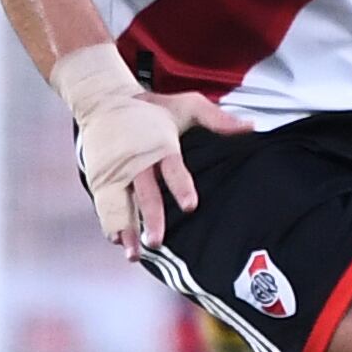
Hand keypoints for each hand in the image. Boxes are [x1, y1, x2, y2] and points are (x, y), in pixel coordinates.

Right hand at [76, 90, 251, 255]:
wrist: (104, 99)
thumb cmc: (153, 107)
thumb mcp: (188, 105)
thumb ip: (217, 119)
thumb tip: (252, 127)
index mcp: (160, 144)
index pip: (173, 169)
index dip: (181, 187)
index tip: (190, 206)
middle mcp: (136, 161)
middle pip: (145, 194)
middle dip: (151, 219)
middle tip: (156, 241)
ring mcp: (115, 171)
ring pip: (120, 204)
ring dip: (126, 228)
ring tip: (132, 252)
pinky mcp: (100, 178)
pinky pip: (104, 204)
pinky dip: (109, 222)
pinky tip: (117, 240)